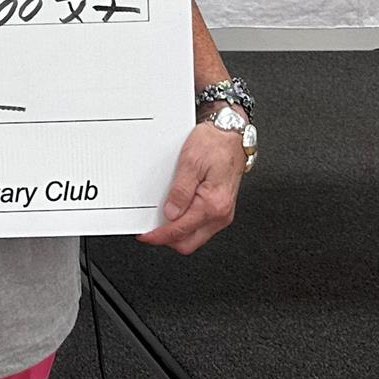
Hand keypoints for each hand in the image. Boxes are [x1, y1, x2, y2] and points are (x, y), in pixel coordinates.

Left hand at [138, 120, 243, 254]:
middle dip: (168, 240)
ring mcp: (222, 213)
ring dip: (177, 233)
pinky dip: (186, 225)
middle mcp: (221, 213)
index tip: (146, 235)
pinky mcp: (221, 209)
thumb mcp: (190, 163)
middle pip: (189, 243)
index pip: (181, 230)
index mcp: (213, 204)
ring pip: (195, 237)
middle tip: (150, 231)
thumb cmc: (214, 144)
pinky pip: (201, 226)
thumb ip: (180, 192)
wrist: (231, 136)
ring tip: (161, 222)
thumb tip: (170, 213)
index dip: (160, 236)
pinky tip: (176, 215)